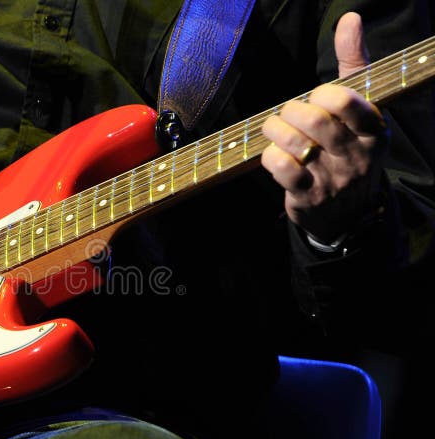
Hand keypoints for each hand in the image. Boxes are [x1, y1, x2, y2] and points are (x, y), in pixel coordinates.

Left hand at [261, 12, 388, 242]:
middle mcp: (357, 155)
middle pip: (315, 120)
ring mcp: (333, 178)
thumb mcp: (359, 108)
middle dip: (291, 111)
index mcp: (373, 130)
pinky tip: (274, 155)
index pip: (345, 101)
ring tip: (274, 130)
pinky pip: (281, 167)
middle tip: (287, 113)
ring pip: (295, 143)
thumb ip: (353, 63)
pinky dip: (270, 156)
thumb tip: (349, 19)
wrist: (348, 213)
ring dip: (275, 130)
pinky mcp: (308, 195)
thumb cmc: (347, 147)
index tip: (315, 99)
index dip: (321, 94)